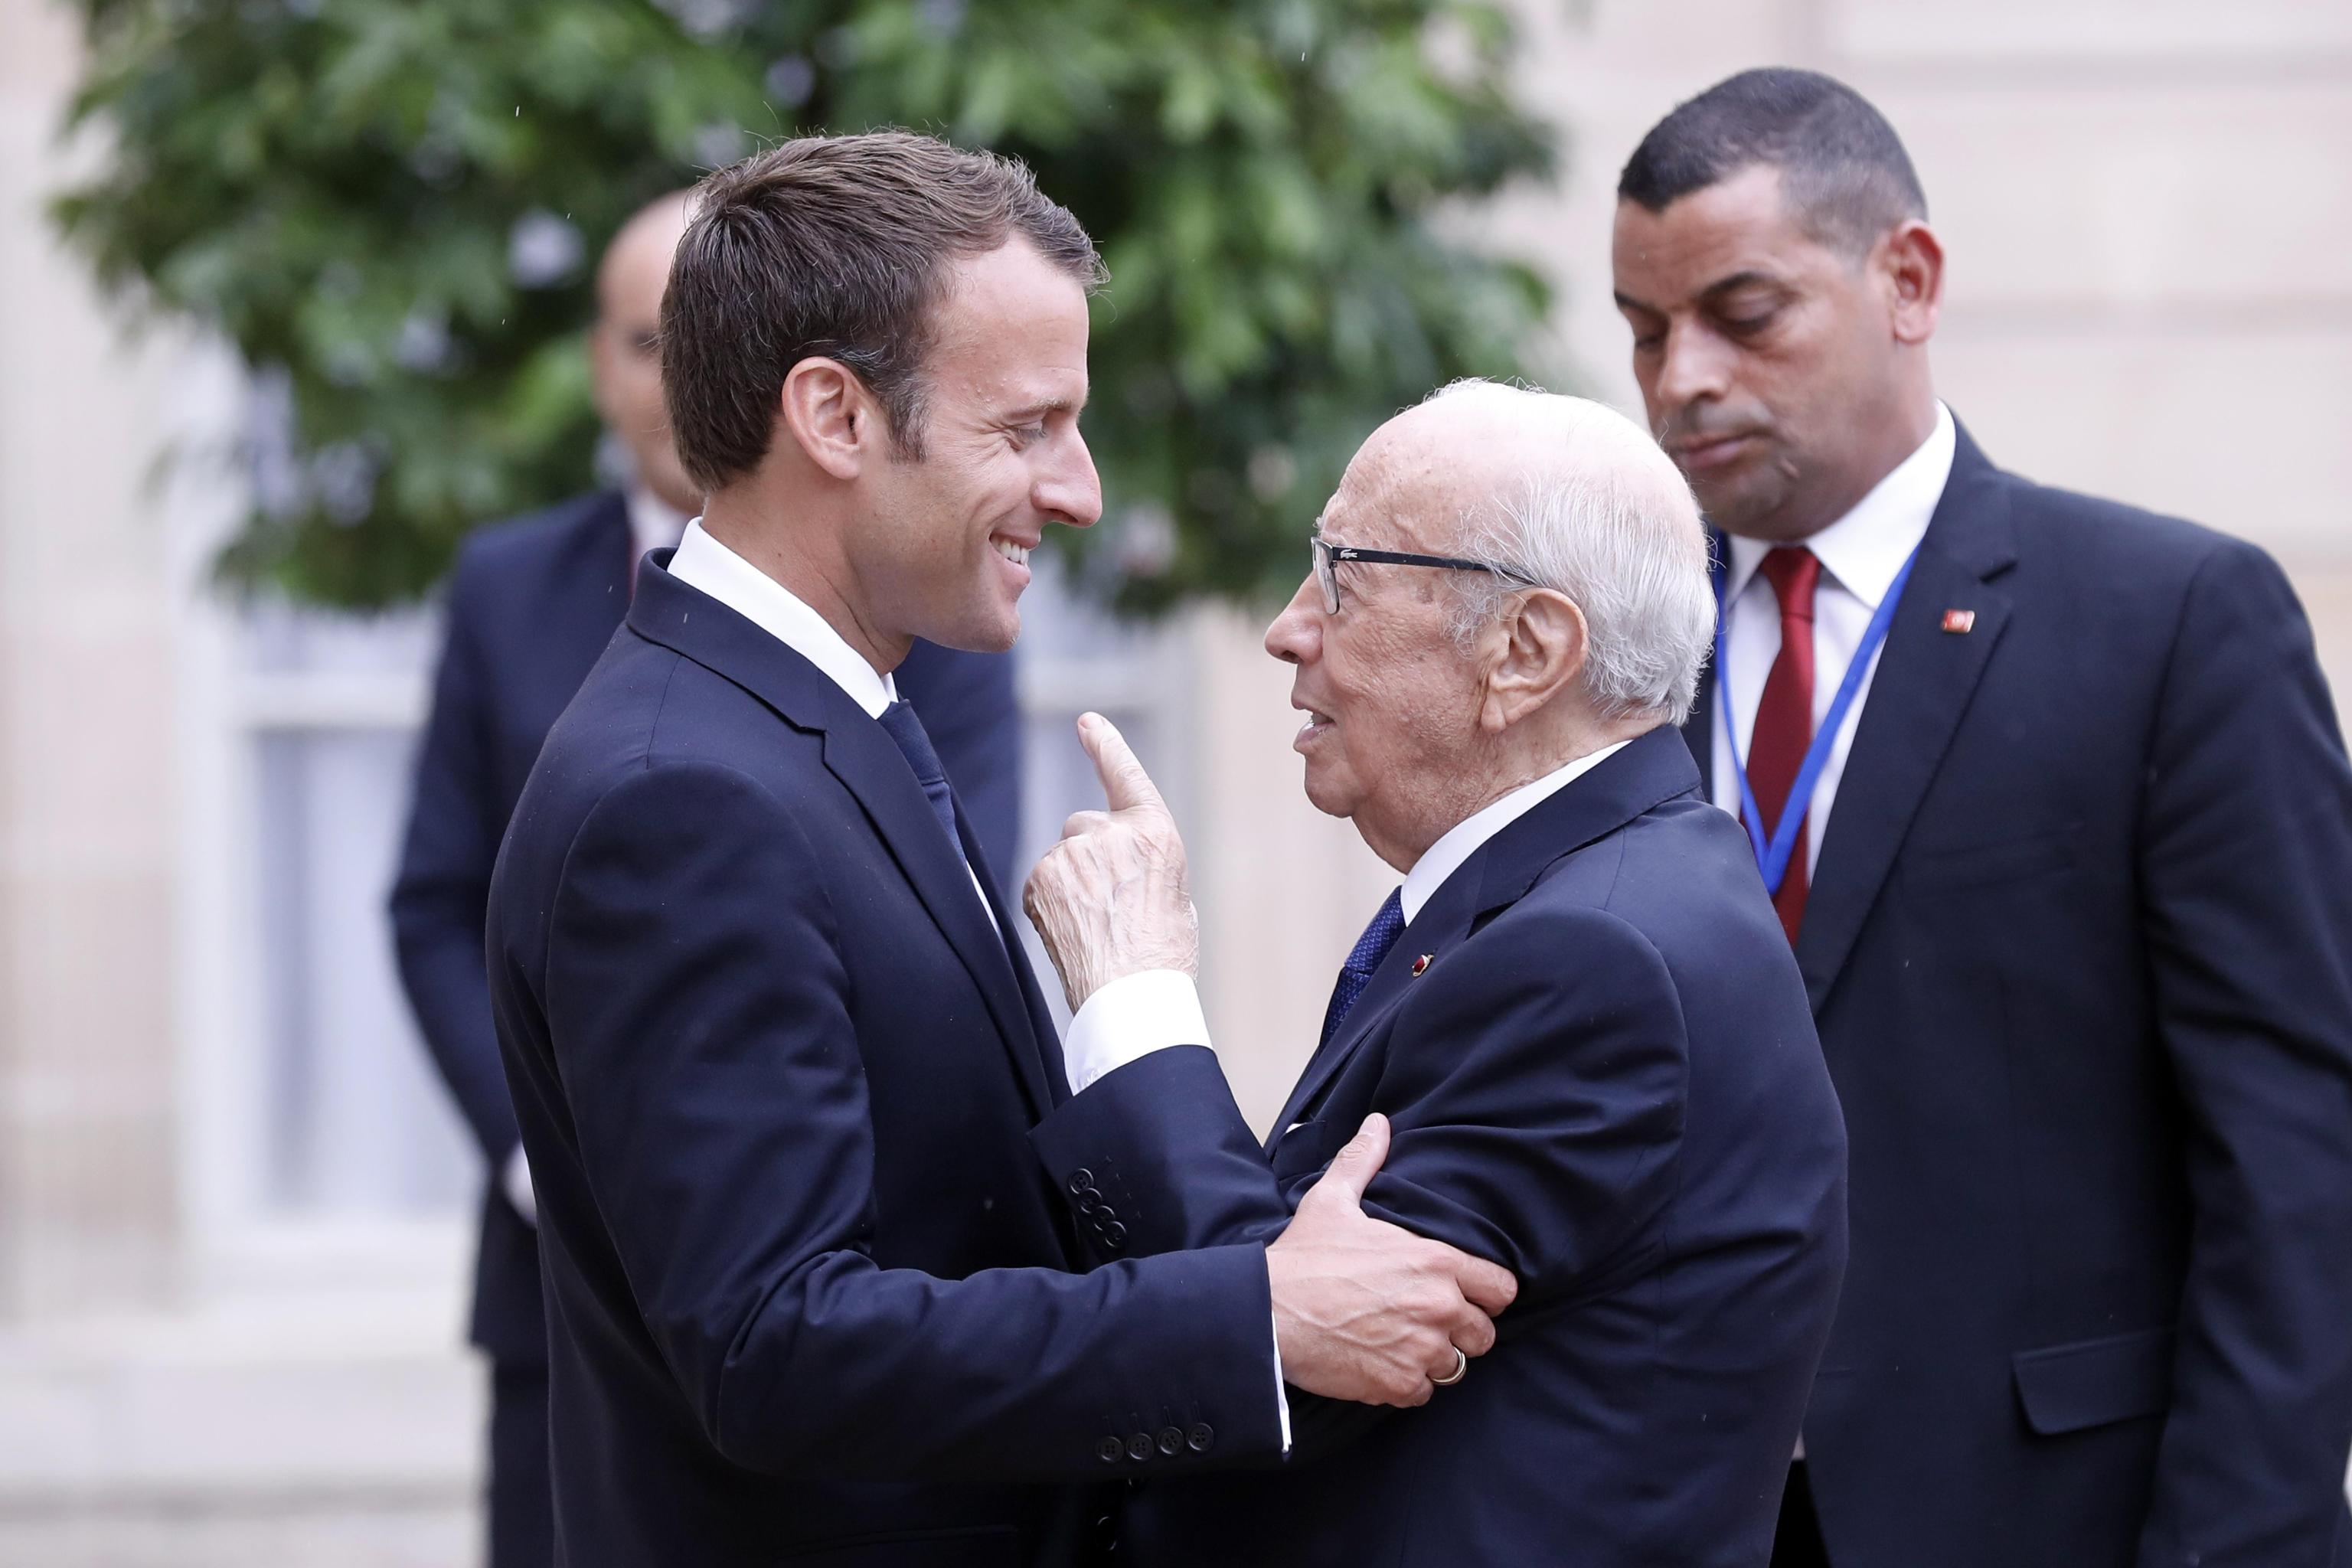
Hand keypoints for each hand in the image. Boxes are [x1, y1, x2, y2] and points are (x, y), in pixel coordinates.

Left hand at [1022, 713, 1199, 1010]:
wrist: (1130, 996)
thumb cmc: (1162, 955)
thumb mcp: (1174, 895)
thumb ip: (1144, 861)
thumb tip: (1118, 861)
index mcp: (1155, 833)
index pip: (1126, 776)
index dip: (1105, 745)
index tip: (1087, 722)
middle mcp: (1112, 834)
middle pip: (1084, 826)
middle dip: (1090, 855)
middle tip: (1110, 904)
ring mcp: (1072, 854)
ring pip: (1062, 858)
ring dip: (1071, 883)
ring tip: (1095, 926)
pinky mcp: (1041, 878)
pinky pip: (1042, 882)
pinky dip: (1051, 902)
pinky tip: (1073, 931)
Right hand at [1267, 1113, 1517, 1406]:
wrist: (1266, 1312)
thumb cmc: (1302, 1256)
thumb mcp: (1334, 1200)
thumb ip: (1364, 1161)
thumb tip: (1378, 1124)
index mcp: (1435, 1261)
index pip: (1501, 1289)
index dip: (1485, 1294)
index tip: (1466, 1296)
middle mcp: (1438, 1307)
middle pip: (1484, 1335)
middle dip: (1460, 1332)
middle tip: (1424, 1323)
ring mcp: (1420, 1349)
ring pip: (1455, 1367)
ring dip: (1431, 1360)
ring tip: (1398, 1344)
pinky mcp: (1398, 1384)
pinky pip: (1422, 1393)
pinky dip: (1404, 1385)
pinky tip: (1379, 1365)